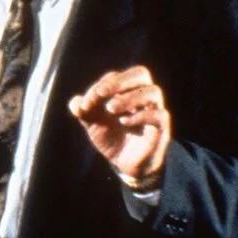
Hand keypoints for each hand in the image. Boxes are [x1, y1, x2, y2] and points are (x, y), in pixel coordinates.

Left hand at [68, 66, 171, 183]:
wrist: (125, 164)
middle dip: (119, 81)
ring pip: (153, 91)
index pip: (116, 77)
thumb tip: (76, 103)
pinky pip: (159, 115)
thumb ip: (83, 111)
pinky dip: (141, 115)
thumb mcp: (92, 124)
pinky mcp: (161, 128)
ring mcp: (154, 111)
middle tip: (100, 93)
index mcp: (126, 91)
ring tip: (111, 108)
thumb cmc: (111, 137)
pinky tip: (124, 121)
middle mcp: (143, 97)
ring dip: (129, 97)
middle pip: (141, 74)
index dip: (99, 86)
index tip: (85, 104)